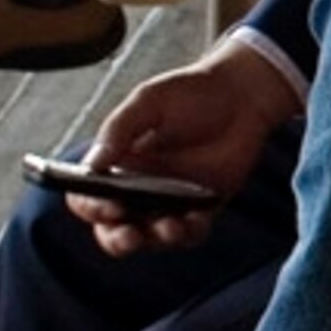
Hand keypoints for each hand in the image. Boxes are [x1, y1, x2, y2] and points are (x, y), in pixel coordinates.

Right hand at [76, 31, 300, 254]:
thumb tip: (92, 166)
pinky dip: (191, 232)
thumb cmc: (190, 92)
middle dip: (118, 239)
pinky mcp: (202, 207)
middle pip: (113, 230)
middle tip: (130, 236)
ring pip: (152, 237)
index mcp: (115, 166)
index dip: (92, 208)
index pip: (88, 198)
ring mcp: (169, 202)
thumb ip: (120, 129)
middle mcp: (136, 190)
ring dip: (157, 238)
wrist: (241, 94)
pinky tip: (197, 218)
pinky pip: (191, 232)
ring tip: (172, 226)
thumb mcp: (150, 100)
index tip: (109, 206)